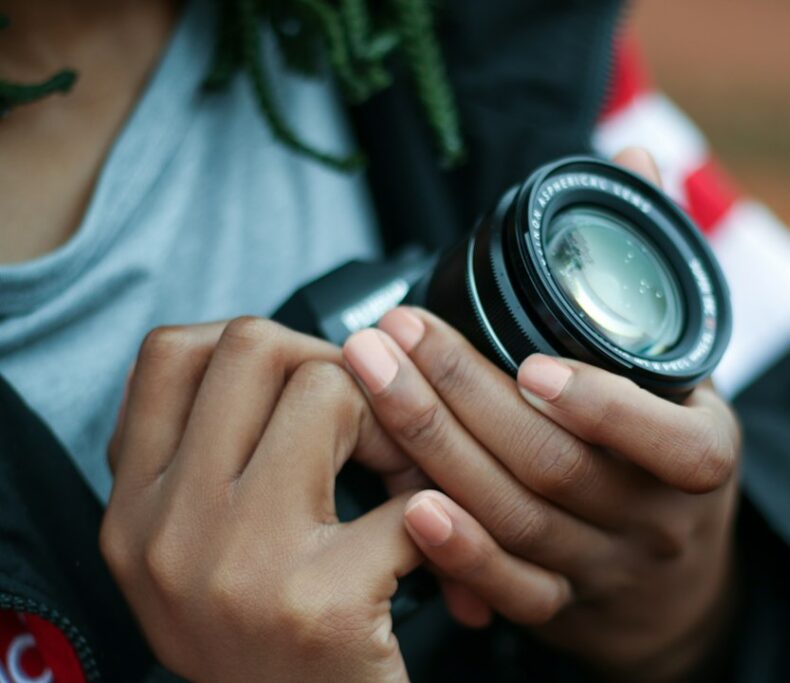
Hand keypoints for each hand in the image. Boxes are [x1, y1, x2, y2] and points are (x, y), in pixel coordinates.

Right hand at [101, 318, 423, 682]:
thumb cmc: (259, 646)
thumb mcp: (185, 556)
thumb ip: (190, 462)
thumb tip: (237, 353)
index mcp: (134, 512)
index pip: (169, 355)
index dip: (252, 347)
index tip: (296, 381)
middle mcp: (172, 532)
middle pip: (255, 347)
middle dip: (329, 365)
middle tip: (362, 424)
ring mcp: (244, 564)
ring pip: (331, 392)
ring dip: (390, 423)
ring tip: (398, 478)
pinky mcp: (325, 604)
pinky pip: (407, 496)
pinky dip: (441, 508)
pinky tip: (430, 543)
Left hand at [341, 149, 741, 681]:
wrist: (677, 578)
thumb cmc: (668, 445)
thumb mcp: (681, 367)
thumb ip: (650, 266)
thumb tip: (635, 157)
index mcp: (700, 453)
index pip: (664, 439)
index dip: (598, 406)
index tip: (527, 361)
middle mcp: (657, 520)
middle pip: (556, 469)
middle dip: (466, 398)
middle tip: (394, 335)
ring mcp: (606, 570)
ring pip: (517, 521)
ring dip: (435, 451)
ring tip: (372, 383)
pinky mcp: (560, 606)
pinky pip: (506, 589)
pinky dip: (454, 551)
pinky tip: (400, 504)